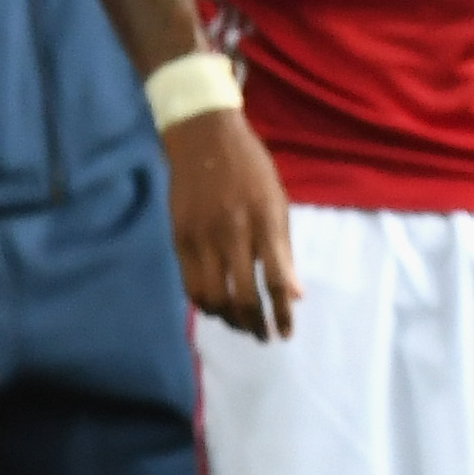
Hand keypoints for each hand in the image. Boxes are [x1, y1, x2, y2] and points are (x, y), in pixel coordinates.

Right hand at [163, 111, 302, 343]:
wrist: (204, 138)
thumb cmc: (251, 169)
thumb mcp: (278, 203)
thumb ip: (284, 250)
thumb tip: (294, 294)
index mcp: (265, 222)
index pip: (275, 281)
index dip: (282, 313)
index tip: (286, 333)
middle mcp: (232, 233)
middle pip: (242, 297)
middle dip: (254, 325)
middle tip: (263, 336)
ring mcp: (201, 237)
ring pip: (212, 297)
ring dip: (228, 319)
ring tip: (240, 324)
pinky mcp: (179, 238)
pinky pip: (190, 284)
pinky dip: (204, 302)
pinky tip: (216, 306)